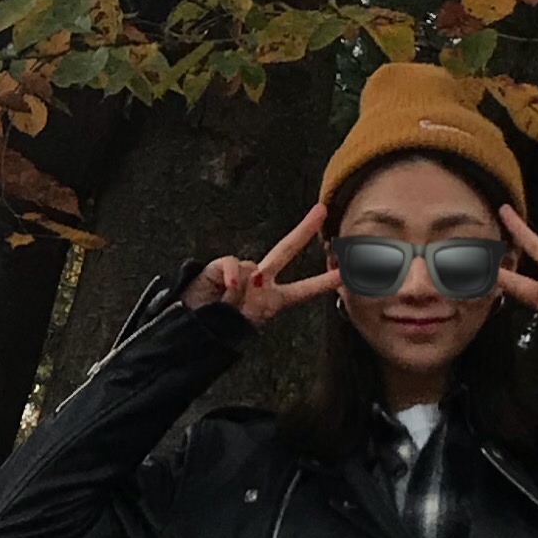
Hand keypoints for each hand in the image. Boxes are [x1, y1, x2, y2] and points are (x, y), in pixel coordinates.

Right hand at [188, 199, 338, 327]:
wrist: (190, 327)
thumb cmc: (219, 327)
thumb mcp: (246, 321)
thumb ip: (254, 300)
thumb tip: (253, 276)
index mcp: (272, 299)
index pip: (302, 289)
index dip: (325, 282)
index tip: (348, 273)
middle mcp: (260, 282)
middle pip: (285, 251)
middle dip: (303, 230)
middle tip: (321, 210)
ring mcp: (241, 272)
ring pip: (253, 267)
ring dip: (242, 291)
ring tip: (228, 307)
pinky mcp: (220, 267)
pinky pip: (234, 265)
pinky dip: (232, 278)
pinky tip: (226, 288)